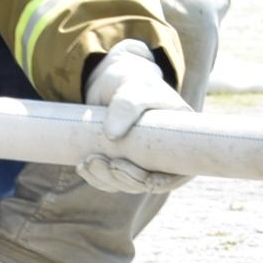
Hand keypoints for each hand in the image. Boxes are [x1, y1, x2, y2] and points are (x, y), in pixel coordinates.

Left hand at [78, 38, 189, 192]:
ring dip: (106, 179)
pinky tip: (82, 167)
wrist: (113, 79)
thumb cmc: (134, 80)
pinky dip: (96, 178)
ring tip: (87, 162)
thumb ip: (127, 105)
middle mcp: (162, 154)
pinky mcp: (120, 160)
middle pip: (148, 182)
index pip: (180, 172)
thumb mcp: (135, 88)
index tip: (147, 181)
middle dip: (125, 179)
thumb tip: (112, 135)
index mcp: (179, 138)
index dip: (166, 182)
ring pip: (126, 184)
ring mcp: (140, 160)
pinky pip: (110, 180)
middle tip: (100, 162)